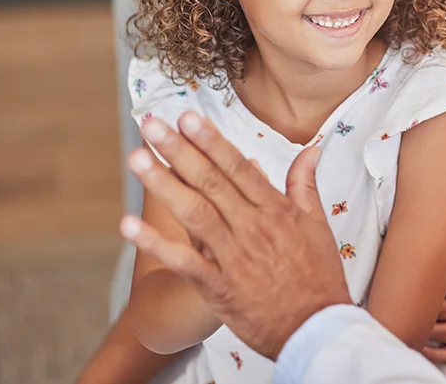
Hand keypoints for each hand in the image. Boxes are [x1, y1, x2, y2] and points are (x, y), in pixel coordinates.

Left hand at [120, 112, 351, 359]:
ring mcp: (233, 256)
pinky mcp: (218, 286)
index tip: (188, 118)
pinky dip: (155, 243)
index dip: (211, 141)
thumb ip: (305, 185)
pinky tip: (128, 224)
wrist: (316, 327)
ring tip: (137, 158)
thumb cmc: (318, 276)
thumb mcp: (318, 224)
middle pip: (211, 182)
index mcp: (275, 210)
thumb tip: (310, 151)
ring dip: (163, 184)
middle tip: (152, 126)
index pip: (238, 168)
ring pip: (194, 213)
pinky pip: (183, 261)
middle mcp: (252, 227)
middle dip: (179, 151)